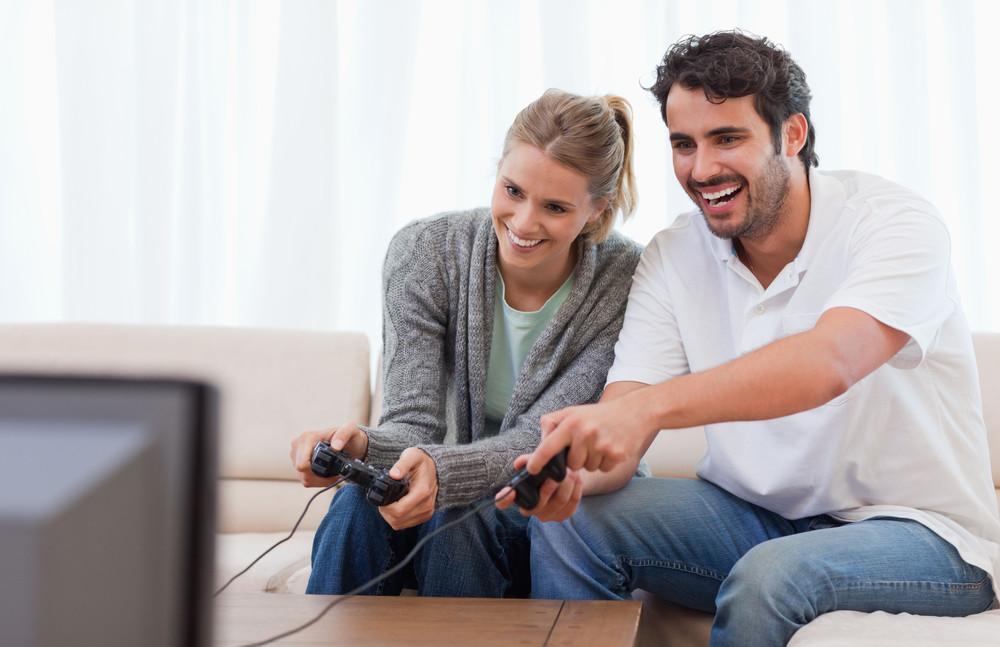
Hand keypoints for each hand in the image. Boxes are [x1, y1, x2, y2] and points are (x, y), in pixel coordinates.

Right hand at [289, 422, 368, 487]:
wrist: (349, 443)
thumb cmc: (349, 436)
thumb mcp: (351, 430)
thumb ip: (344, 434)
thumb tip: (335, 446)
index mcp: (306, 437)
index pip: (302, 463)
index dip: (317, 471)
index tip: (334, 470)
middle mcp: (298, 446)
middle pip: (302, 472)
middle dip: (320, 477)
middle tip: (335, 474)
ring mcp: (296, 456)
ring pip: (303, 478)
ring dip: (320, 480)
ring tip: (333, 474)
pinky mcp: (298, 464)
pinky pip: (305, 479)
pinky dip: (317, 481)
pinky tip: (327, 475)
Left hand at [378, 447, 438, 530]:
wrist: (436, 468)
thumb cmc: (422, 462)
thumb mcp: (412, 456)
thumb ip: (402, 464)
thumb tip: (393, 474)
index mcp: (422, 492)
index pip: (399, 510)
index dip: (385, 506)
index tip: (382, 497)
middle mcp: (426, 505)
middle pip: (397, 519)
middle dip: (385, 511)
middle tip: (384, 499)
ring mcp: (426, 512)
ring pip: (399, 524)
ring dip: (389, 516)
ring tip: (390, 502)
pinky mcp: (425, 516)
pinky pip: (405, 525)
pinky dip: (397, 518)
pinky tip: (397, 506)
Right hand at [495, 454, 582, 521]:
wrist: (563, 478)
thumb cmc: (545, 470)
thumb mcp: (536, 462)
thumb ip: (529, 460)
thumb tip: (519, 464)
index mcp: (518, 496)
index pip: (502, 502)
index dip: (504, 499)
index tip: (511, 492)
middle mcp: (530, 509)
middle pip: (540, 502)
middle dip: (552, 485)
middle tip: (562, 471)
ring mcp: (546, 515)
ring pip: (560, 501)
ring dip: (569, 484)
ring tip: (573, 470)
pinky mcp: (562, 516)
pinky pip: (572, 503)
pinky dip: (576, 489)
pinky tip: (578, 479)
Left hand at [527, 384, 650, 475]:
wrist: (636, 412)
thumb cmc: (600, 414)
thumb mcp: (574, 411)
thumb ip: (553, 424)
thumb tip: (540, 445)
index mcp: (572, 422)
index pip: (549, 446)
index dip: (538, 460)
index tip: (531, 469)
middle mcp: (585, 433)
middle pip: (571, 464)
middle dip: (577, 459)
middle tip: (588, 443)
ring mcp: (602, 445)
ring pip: (588, 468)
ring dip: (592, 460)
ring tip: (601, 443)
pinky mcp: (617, 455)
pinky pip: (603, 469)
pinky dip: (606, 462)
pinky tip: (611, 447)